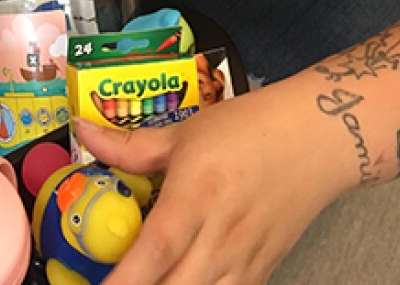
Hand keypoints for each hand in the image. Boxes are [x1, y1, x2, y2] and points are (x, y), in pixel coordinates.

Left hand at [74, 80, 345, 284]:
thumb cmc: (249, 129)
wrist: (317, 138)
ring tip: (146, 281)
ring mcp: (243, 262)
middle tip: (113, 283)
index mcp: (195, 197)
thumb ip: (129, 146)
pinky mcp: (261, 273)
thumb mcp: (185, 132)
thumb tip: (83, 134)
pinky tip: (183, 279)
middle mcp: (220, 238)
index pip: (155, 252)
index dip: (123, 280)